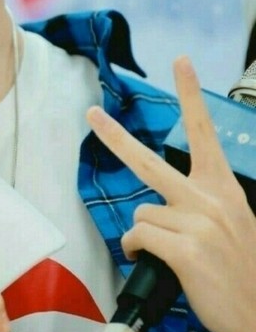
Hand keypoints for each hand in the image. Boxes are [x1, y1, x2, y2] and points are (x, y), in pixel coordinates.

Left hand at [86, 56, 255, 331]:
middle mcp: (210, 198)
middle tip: (91, 113)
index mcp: (224, 187)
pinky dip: (138, 251)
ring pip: (142, 214)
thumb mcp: (234, 224)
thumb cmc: (242, 272)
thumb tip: (161, 208)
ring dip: (145, 235)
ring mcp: (198, 222)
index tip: (180, 60)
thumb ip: (203, 204)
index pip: (204, 132)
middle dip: (114, 136)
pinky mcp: (186, 249)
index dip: (190, 94)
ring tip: (168, 254)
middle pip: (149, 162)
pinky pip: (140, 238)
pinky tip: (155, 263)